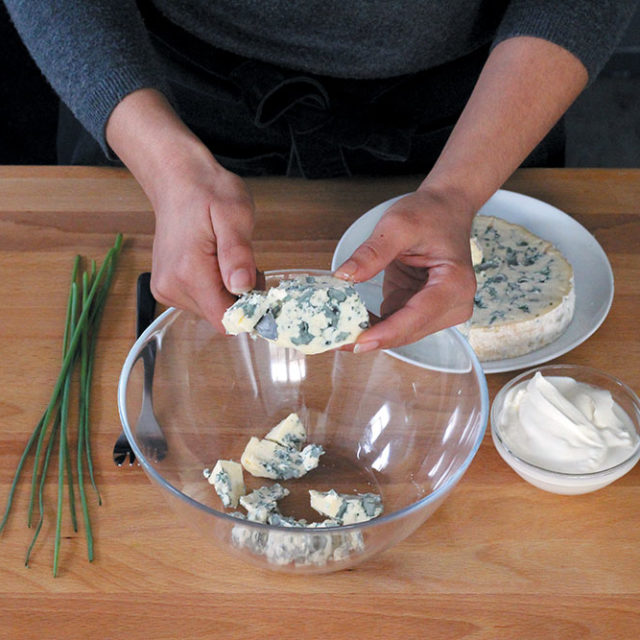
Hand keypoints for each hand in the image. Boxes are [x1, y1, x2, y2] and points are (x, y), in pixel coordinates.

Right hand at [105, 89, 257, 331]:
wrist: (177, 179)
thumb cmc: (208, 191)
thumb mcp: (235, 214)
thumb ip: (238, 253)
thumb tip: (242, 286)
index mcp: (189, 273)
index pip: (225, 319)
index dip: (249, 310)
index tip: (258, 284)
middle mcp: (172, 287)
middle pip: (219, 316)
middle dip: (240, 298)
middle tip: (244, 263)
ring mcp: (165, 289)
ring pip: (210, 310)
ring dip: (227, 292)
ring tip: (227, 258)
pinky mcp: (165, 287)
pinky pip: (199, 301)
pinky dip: (213, 288)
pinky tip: (213, 263)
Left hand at [334, 188, 476, 350]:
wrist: (444, 209)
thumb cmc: (430, 213)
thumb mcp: (398, 225)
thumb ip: (372, 253)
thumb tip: (344, 276)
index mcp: (454, 284)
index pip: (417, 317)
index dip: (386, 333)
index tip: (358, 343)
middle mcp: (453, 304)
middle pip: (408, 332)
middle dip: (372, 337)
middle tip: (333, 341)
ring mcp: (440, 311)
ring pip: (400, 333)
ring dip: (369, 333)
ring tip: (335, 333)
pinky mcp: (423, 311)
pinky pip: (395, 324)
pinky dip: (373, 325)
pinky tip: (350, 322)